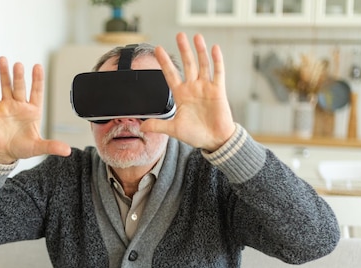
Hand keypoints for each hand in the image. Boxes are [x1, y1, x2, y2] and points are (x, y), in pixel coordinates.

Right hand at [0, 57, 70, 163]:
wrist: (4, 153)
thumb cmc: (22, 148)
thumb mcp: (38, 147)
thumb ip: (51, 146)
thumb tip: (68, 151)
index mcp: (33, 111)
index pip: (37, 92)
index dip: (37, 80)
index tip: (38, 66)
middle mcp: (20, 105)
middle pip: (20, 87)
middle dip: (19, 77)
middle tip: (18, 65)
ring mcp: (7, 105)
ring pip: (6, 86)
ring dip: (4, 74)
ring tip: (2, 60)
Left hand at [140, 32, 235, 151]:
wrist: (214, 140)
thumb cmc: (196, 134)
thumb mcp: (174, 130)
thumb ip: (158, 125)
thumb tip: (142, 127)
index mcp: (181, 95)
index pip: (170, 75)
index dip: (164, 62)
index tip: (158, 49)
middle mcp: (193, 88)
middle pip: (187, 64)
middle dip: (183, 50)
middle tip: (179, 35)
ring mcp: (206, 87)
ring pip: (202, 64)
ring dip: (199, 51)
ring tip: (196, 37)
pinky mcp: (218, 90)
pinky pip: (218, 72)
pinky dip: (216, 60)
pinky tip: (214, 48)